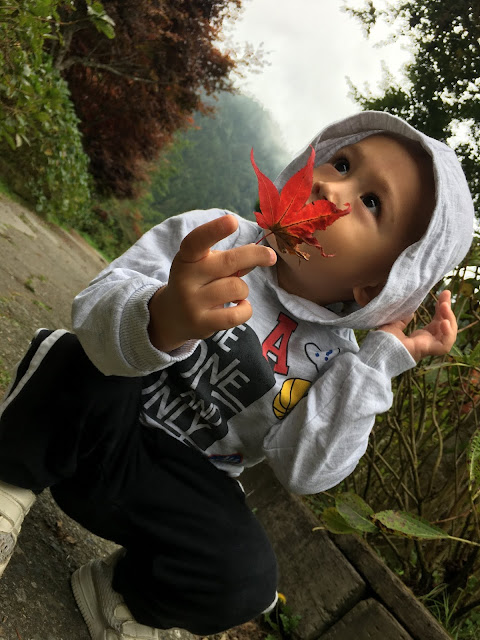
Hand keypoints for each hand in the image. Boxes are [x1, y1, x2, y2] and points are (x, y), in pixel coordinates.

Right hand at [148, 215, 276, 351]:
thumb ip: (230, 261)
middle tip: (270, 256)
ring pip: (236, 288)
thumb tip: (259, 254)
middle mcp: (186, 278)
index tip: (233, 221)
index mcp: (186, 258)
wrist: (172, 317)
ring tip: (234, 294)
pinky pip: (236, 315)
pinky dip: (246, 309)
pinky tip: (241, 306)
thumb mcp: (207, 267)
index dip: (214, 230)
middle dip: (255, 255)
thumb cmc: (197, 284)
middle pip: (229, 262)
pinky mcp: (201, 323)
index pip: (196, 241)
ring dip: (243, 290)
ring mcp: (192, 303)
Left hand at [378, 290, 456, 361]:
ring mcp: (429, 347)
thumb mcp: (394, 325)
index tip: (443, 294)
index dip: (441, 308)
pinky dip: (448, 334)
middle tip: (446, 294)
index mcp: (421, 337)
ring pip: (448, 335)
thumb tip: (410, 312)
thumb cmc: (384, 341)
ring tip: (444, 306)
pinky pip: (445, 345)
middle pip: (445, 325)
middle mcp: (428, 342)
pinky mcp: (428, 351)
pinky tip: (444, 322)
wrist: (378, 351)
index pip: (437, 321)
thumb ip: (403, 319)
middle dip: (447, 309)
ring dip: (449, 318)